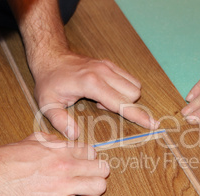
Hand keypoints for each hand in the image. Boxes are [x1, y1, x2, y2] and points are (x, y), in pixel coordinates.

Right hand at [0, 133, 108, 195]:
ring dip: (96, 189)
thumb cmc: (4, 161)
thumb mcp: (29, 141)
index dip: (91, 159)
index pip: (92, 152)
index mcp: (60, 150)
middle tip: (90, 177)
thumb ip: (51, 140)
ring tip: (87, 191)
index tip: (86, 164)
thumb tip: (62, 141)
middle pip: (102, 168)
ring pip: (100, 186)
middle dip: (98, 173)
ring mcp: (63, 186)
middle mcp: (66, 166)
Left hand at [33, 52, 159, 139]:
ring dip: (126, 98)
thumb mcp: (47, 103)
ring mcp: (108, 66)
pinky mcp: (110, 64)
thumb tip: (75, 135)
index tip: (152, 124)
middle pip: (133, 94)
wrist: (51, 56)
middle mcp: (104, 72)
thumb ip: (60, 121)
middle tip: (101, 108)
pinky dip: (125, 89)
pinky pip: (130, 79)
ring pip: (135, 86)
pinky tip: (106, 93)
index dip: (138, 115)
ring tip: (103, 100)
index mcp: (91, 83)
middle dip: (126, 107)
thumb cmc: (49, 81)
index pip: (121, 102)